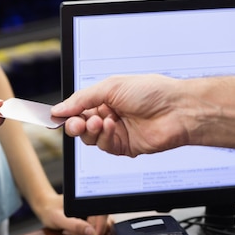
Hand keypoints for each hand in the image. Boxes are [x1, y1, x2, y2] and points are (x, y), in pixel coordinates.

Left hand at [32, 192, 111, 234]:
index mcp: (87, 201)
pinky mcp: (87, 219)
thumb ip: (75, 225)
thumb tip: (91, 232)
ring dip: (83, 233)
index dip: (101, 228)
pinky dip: (81, 233)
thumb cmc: (50, 209)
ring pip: (96, 228)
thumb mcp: (59, 219)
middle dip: (89, 232)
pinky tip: (70, 229)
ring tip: (68, 229)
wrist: (45, 207)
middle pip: (102, 223)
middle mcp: (91, 206)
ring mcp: (90, 213)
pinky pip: (91, 230)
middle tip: (71, 231)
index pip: (103, 215)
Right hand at [51, 74, 190, 157]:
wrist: (177, 110)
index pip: (78, 108)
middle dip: (76, 124)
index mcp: (106, 98)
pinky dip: (105, 137)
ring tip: (101, 121)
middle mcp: (110, 115)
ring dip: (91, 130)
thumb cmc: (152, 92)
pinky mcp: (124, 147)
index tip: (56, 115)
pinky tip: (113, 127)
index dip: (67, 112)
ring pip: (90, 138)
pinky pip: (104, 146)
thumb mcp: (110, 87)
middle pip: (80, 126)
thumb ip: (82, 99)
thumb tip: (59, 109)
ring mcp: (117, 132)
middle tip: (77, 122)